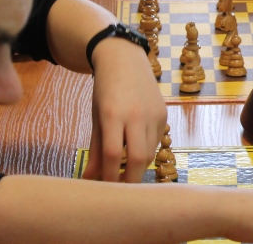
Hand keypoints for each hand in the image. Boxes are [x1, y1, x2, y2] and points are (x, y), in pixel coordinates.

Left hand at [82, 37, 166, 182]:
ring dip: (137, 166)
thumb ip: (95, 149)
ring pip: (149, 152)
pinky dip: (146, 151)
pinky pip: (156, 141)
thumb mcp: (96, 117)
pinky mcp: (164, 114)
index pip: (111, 155)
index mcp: (113, 114)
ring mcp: (153, 114)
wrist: (125, 59)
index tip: (104, 190)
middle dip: (129, 180)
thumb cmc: (105, 89)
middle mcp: (136, 115)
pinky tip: (137, 149)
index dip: (108, 177)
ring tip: (125, 170)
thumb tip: (88, 179)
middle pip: (137, 159)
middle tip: (120, 192)